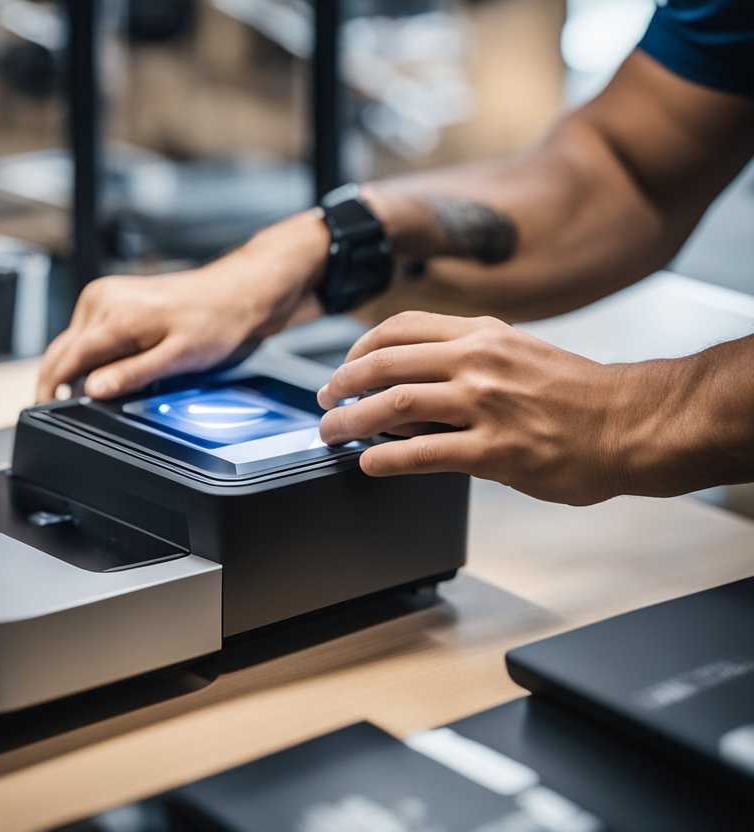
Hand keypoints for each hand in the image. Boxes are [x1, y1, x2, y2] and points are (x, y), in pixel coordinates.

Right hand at [36, 211, 329, 401]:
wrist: (235, 293)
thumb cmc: (214, 321)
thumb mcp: (176, 359)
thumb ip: (131, 375)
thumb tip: (93, 391)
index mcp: (114, 315)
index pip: (65, 359)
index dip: (50, 390)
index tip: (45, 413)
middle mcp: (102, 300)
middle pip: (62, 351)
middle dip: (55, 383)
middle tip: (59, 412)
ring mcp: (104, 295)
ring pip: (72, 343)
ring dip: (73, 369)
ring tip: (90, 394)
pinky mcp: (110, 296)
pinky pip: (87, 332)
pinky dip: (88, 354)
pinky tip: (105, 370)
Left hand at [315, 311, 639, 504]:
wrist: (632, 422)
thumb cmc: (580, 394)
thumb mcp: (519, 353)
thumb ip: (469, 358)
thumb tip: (413, 379)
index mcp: (483, 334)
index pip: (401, 328)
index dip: (360, 350)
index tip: (344, 368)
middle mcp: (478, 361)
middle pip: (386, 364)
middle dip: (343, 385)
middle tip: (325, 403)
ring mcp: (485, 405)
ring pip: (394, 406)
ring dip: (352, 422)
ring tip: (333, 434)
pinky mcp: (495, 450)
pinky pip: (422, 454)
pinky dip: (385, 460)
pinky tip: (368, 464)